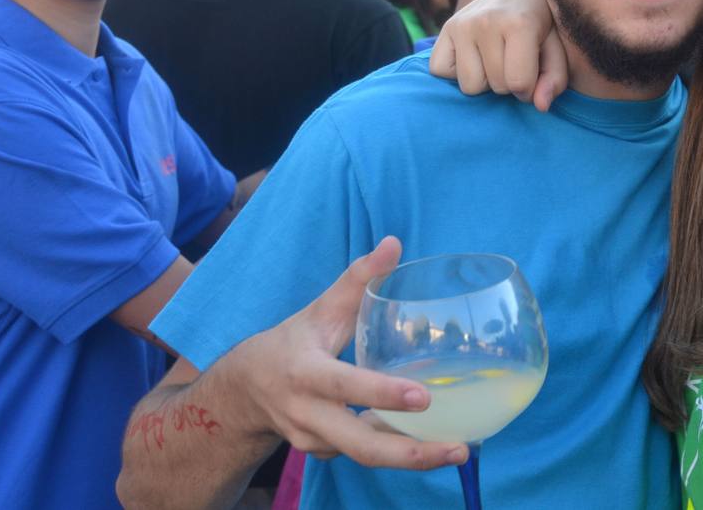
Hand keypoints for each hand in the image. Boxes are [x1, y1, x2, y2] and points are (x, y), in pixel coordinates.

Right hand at [231, 237, 467, 468]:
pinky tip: (432, 446)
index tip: (423, 397)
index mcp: (305, 372)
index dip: (382, 394)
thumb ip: (358, 278)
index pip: (344, 385)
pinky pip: (362, 455)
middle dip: (409, 454)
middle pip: (359, 445)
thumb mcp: (320, 308)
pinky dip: (396, 454)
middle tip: (458, 450)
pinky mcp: (321, 454)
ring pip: (365, 455)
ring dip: (411, 458)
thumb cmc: (294, 341)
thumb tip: (393, 244)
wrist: (244, 389)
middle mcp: (306, 413)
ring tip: (457, 451)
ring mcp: (312, 440)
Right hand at [429, 0, 567, 110]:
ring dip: (484, 80)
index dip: (528, 88)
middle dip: (508, 82)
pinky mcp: (445, 28)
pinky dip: (456, 72)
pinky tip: (473, 57)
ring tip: (494, 59)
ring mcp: (461, 24)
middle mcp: (485, 22)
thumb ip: (554, 79)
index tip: (533, 73)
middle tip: (514, 60)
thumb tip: (540, 106)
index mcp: (519, 24)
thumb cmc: (543, 24)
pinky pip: (440, 71)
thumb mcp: (558, 49)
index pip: (518, 83)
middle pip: (495, 85)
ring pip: (469, 85)